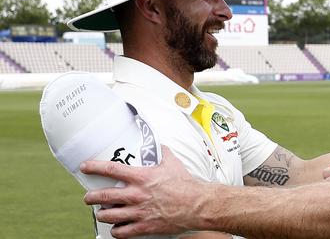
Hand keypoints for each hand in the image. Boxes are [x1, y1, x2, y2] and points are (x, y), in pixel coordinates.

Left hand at [81, 146, 203, 237]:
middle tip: (88, 198)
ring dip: (101, 215)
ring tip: (100, 213)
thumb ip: (162, 153)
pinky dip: (116, 231)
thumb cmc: (186, 184)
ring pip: (109, 216)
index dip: (94, 167)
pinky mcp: (144, 226)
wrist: (197, 204)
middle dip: (91, 197)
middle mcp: (137, 195)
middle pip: (104, 197)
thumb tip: (158, 145)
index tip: (85, 167)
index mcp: (142, 177)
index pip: (111, 170)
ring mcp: (139, 212)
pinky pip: (122, 232)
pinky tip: (116, 228)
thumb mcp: (173, 163)